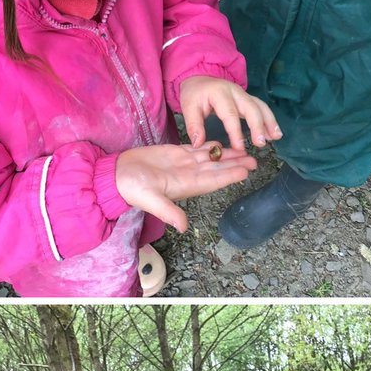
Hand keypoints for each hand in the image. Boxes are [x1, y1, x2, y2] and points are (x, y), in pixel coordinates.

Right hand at [115, 143, 257, 232]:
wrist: (116, 176)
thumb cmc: (130, 188)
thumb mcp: (149, 200)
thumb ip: (167, 211)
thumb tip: (183, 227)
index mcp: (184, 186)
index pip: (212, 181)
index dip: (229, 176)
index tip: (246, 172)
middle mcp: (188, 175)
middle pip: (216, 169)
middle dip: (235, 165)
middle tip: (254, 161)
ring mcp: (182, 164)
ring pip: (210, 158)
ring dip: (227, 154)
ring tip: (244, 150)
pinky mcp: (174, 153)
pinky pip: (197, 149)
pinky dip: (210, 146)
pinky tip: (221, 143)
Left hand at [179, 75, 281, 151]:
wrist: (200, 77)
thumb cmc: (195, 94)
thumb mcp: (188, 107)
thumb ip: (193, 125)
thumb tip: (198, 144)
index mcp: (219, 93)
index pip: (230, 114)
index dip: (235, 131)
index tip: (239, 147)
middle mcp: (235, 92)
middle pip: (251, 108)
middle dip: (258, 126)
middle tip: (260, 144)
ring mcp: (243, 94)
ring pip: (260, 106)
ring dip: (269, 122)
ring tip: (276, 137)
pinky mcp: (247, 98)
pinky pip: (261, 108)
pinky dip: (269, 119)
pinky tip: (274, 133)